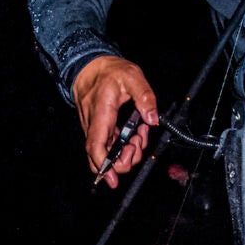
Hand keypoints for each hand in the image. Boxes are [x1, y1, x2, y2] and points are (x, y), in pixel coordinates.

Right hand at [72, 55, 157, 188]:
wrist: (91, 66)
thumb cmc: (110, 71)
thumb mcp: (132, 76)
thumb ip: (145, 97)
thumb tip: (153, 120)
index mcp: (101, 113)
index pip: (96, 145)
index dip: (103, 165)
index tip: (112, 178)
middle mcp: (94, 124)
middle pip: (100, 156)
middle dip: (122, 161)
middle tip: (138, 145)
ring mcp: (94, 127)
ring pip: (105, 152)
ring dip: (124, 153)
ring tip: (139, 137)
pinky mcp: (98, 127)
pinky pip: (107, 145)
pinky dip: (121, 146)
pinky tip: (134, 136)